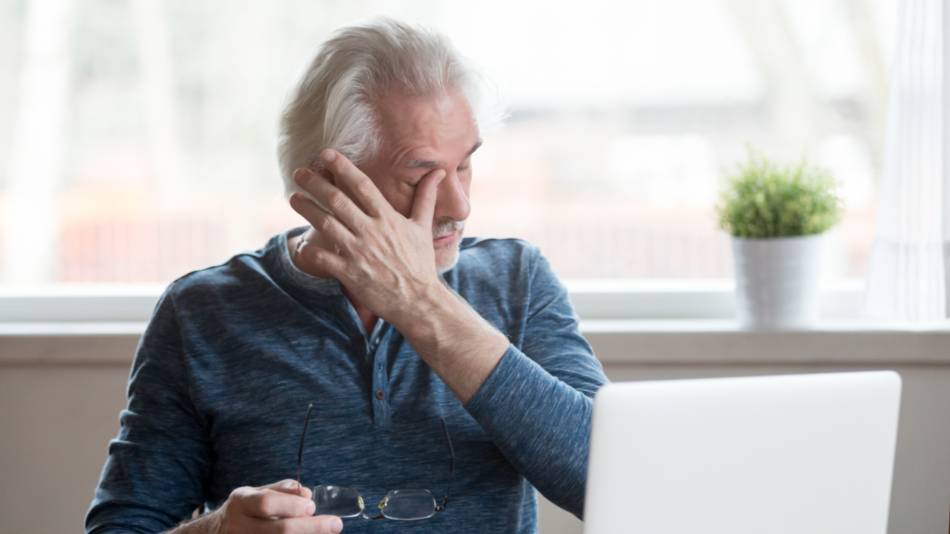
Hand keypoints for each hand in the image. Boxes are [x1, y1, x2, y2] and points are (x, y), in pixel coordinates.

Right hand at [209, 479, 341, 533]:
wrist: (214, 533)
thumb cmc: (245, 511)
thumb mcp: (255, 493)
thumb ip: (281, 491)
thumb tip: (306, 493)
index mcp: (241, 503)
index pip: (266, 504)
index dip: (292, 506)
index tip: (312, 506)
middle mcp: (238, 527)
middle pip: (278, 531)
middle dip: (311, 527)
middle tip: (335, 524)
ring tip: (327, 533)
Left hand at [288, 149, 447, 322]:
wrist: (418, 300)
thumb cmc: (420, 263)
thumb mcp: (423, 227)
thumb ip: (426, 197)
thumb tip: (439, 172)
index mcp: (388, 218)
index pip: (362, 185)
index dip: (342, 167)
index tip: (326, 154)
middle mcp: (371, 231)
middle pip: (337, 200)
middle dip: (315, 183)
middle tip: (298, 172)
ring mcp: (359, 252)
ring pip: (325, 224)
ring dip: (306, 208)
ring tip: (293, 197)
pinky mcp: (350, 272)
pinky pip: (322, 257)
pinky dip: (310, 248)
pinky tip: (301, 241)